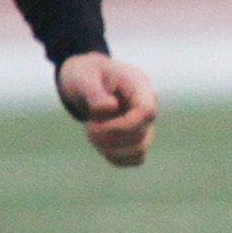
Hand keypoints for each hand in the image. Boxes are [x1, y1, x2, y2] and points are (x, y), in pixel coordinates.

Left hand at [54, 51, 158, 167]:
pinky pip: (134, 158)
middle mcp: (147, 105)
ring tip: (93, 135)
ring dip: (111, 150)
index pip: (147, 113)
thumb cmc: (85, 73)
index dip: (123, 126)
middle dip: (109, 137)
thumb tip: (111, 108)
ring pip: (139, 150)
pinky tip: (101, 144)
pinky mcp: (137, 138)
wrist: (86, 79)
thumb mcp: (83, 77)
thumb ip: (95, 93)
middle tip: (89, 126)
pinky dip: (115, 157)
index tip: (96, 125)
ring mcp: (144, 123)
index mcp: (139, 86)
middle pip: (141, 134)